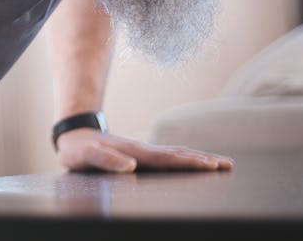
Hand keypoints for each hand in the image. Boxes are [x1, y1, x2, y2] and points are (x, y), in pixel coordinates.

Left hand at [56, 128, 233, 172]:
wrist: (74, 135)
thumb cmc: (78, 149)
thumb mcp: (85, 156)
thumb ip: (105, 161)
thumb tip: (130, 167)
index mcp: (134, 152)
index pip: (166, 159)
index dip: (188, 163)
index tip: (210, 166)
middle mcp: (143, 150)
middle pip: (179, 154)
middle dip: (204, 160)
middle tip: (228, 165)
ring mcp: (144, 152)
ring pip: (177, 154)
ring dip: (199, 159)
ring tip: (222, 163)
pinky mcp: (142, 155)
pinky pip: (170, 157)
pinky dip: (187, 159)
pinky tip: (196, 164)